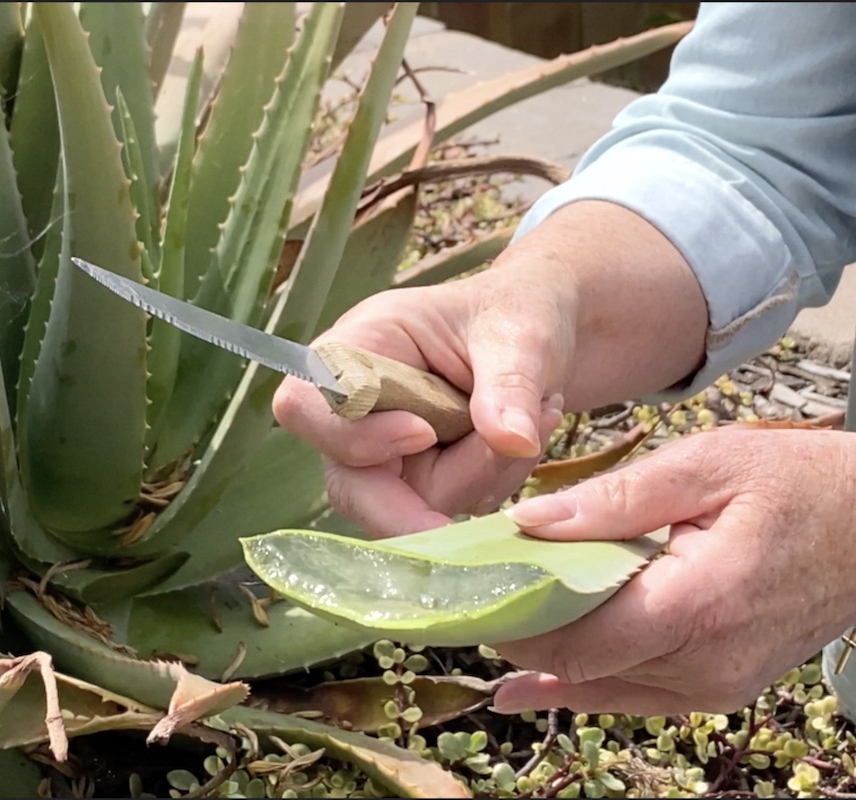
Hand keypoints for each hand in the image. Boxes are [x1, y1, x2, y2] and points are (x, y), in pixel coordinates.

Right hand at [272, 200, 708, 538]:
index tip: (422, 434)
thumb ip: (511, 385)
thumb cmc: (520, 313)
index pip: (307, 405)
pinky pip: (446, 509)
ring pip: (407, 504)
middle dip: (410, 505)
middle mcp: (360, 406)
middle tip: (464, 520)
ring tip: (538, 417)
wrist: (548, 332)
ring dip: (478, 475)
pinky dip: (492, 484)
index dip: (352, 436)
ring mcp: (387, 451)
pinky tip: (524, 441)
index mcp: (361, 345)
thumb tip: (513, 441)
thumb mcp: (521, 335)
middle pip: (347, 481)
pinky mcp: (420, 480)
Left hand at [489, 426, 855, 715]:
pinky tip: (526, 681)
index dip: (511, 615)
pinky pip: (633, 692)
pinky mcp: (720, 688)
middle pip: (580, 666)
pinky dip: (580, 679)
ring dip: (544, 652)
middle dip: (516, 631)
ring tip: (487, 613)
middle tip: (462, 592)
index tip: (461, 582)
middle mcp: (706, 663)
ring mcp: (715, 686)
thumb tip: (529, 523)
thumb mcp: (708, 464)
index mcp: (700, 602)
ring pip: (601, 685)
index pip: (577, 635)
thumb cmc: (803, 483)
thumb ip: (617, 499)